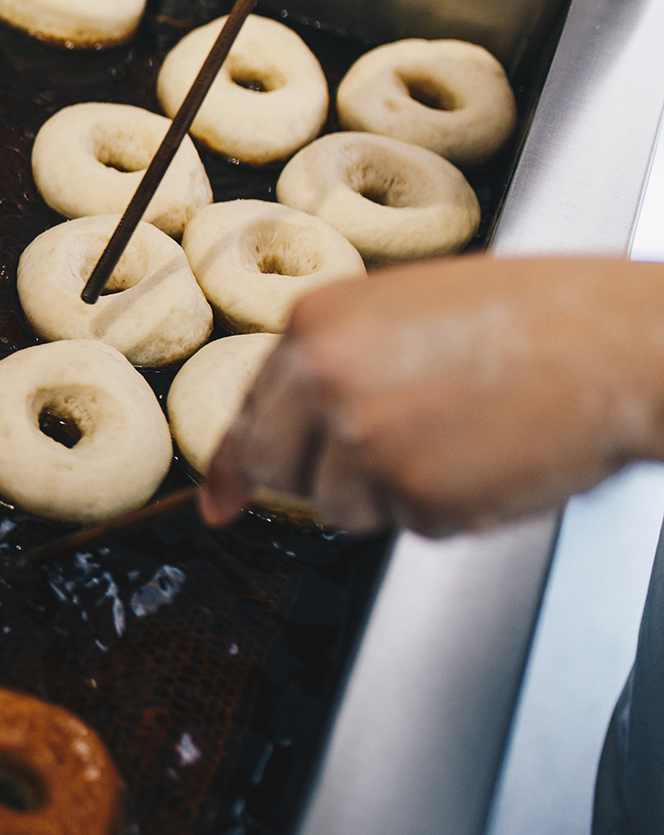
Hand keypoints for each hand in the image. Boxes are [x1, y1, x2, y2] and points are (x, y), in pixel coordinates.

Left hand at [202, 257, 663, 536]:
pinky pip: (411, 525)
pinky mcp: (420, 495)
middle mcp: (326, 383)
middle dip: (316, 479)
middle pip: (280, 471)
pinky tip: (485, 458)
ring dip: (389, 493)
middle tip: (384, 456)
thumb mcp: (403, 309)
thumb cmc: (530, 317)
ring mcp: (369, 443)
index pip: (246, 414)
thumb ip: (333, 362)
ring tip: (456, 436)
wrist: (616, 344)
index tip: (219, 501)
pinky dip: (447, 507)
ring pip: (342, 508)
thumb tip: (275, 431)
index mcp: (315, 327)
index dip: (233, 467)